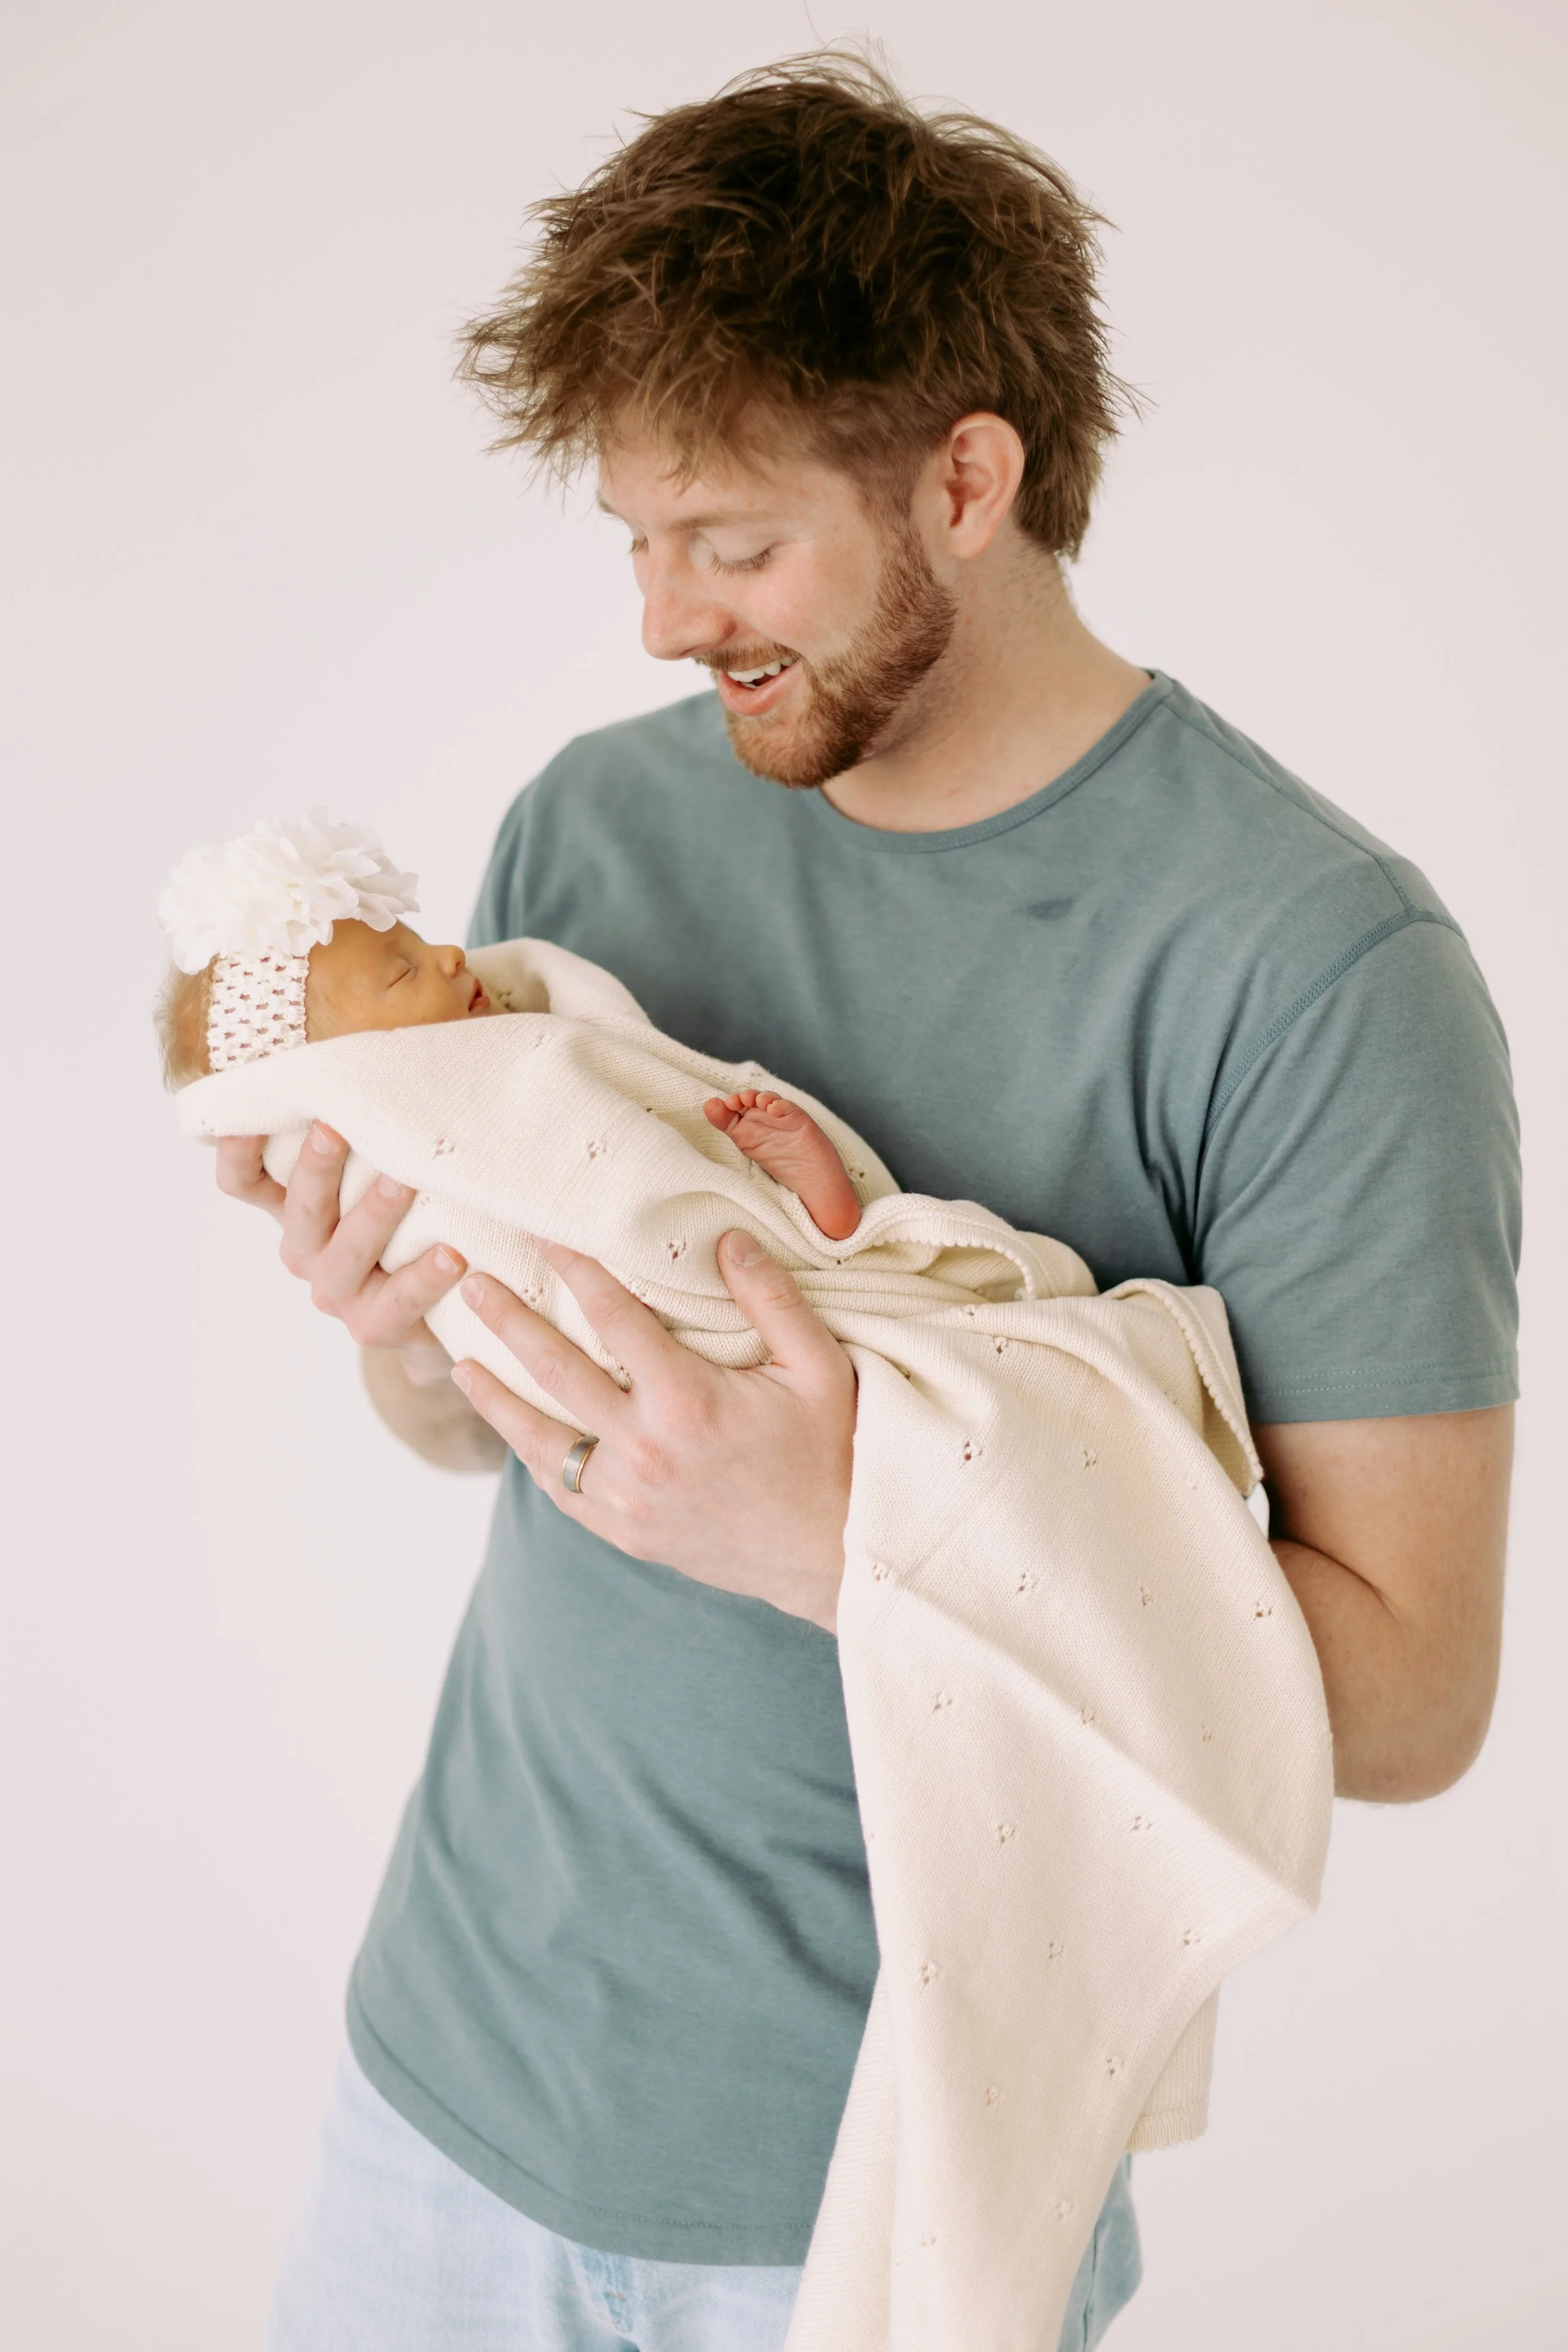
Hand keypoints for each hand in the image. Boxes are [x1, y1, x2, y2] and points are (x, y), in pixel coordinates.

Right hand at [216, 1123, 466, 1378]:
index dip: (236, 1150)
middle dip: (317, 1167)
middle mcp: (306, 1250)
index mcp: (294, 1209)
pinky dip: (423, 1278)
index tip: (245, 1111)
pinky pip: (397, 1302)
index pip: (244, 1180)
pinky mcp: (375, 1326)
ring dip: (374, 1215)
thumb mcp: (382, 1171)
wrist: (444, 1312)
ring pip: (344, 1253)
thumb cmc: (413, 1221)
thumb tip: (402, 1042)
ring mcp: (337, 1292)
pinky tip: (453, 1255)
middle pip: (298, 1209)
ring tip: (405, 1182)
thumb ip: (375, 1126)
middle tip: (337, 1127)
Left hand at [451, 1231, 855, 1631]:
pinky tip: (512, 1430)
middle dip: (509, 1323)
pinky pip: (559, 1489)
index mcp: (687, 1400)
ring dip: (495, 1396)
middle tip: (471, 1284)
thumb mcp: (818, 1367)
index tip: (546, 1238)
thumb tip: (726, 1238)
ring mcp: (627, 1496)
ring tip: (458, 1362)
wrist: (832, 1555)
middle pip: (557, 1370)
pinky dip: (530, 1456)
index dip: (577, 1272)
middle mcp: (644, 1448)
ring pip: (540, 1439)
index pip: (614, 1318)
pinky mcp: (623, 1531)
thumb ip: (771, 1300)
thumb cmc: (829, 1453)